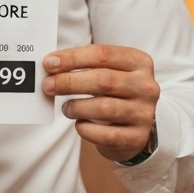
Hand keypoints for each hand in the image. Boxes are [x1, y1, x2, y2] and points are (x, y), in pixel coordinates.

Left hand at [42, 45, 159, 162]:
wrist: (138, 127)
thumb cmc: (116, 93)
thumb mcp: (110, 72)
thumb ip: (86, 66)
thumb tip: (51, 64)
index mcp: (139, 62)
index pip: (103, 54)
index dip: (72, 58)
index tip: (49, 63)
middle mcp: (146, 86)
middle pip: (103, 80)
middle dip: (69, 82)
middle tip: (47, 85)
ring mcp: (144, 113)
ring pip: (104, 108)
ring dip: (76, 107)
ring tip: (66, 108)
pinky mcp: (137, 137)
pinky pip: (106, 135)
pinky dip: (86, 129)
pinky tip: (80, 124)